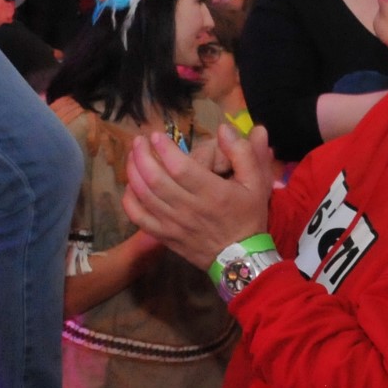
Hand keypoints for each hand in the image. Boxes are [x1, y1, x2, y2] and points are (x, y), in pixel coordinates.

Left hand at [122, 122, 273, 271]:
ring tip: (132, 155)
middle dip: (142, 155)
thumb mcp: (257, 183)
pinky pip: (139, 218)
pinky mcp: (165, 236)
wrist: (240, 259)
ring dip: (133, 172)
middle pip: (156, 179)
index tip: (157, 135)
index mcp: (213, 193)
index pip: (181, 168)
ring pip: (144, 196)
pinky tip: (130, 186)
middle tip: (139, 140)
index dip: (165, 149)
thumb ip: (244, 153)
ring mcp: (174, 224)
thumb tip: (225, 128)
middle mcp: (189, 209)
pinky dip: (130, 200)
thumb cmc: (248, 216)